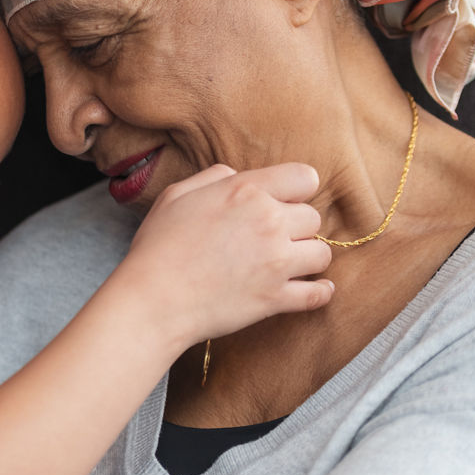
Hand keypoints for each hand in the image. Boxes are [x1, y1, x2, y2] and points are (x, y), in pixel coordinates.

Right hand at [113, 163, 332, 343]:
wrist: (153, 298)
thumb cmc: (158, 246)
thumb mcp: (177, 195)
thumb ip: (213, 177)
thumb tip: (237, 175)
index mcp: (246, 191)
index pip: (304, 177)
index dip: (295, 191)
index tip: (281, 203)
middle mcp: (269, 222)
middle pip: (314, 217)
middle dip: (297, 226)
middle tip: (275, 238)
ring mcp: (276, 262)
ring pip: (321, 253)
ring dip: (307, 258)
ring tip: (288, 263)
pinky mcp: (276, 298)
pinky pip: (318, 293)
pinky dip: (319, 292)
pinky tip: (311, 288)